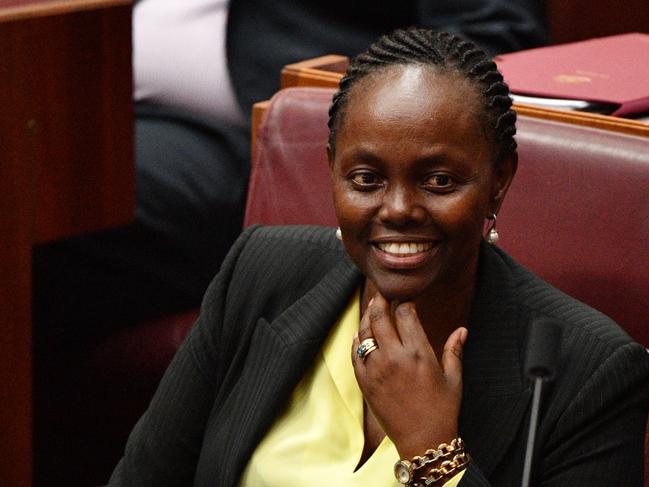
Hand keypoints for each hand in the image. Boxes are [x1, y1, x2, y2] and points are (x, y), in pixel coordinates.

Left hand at [351, 292, 467, 458]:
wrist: (423, 441)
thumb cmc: (442, 409)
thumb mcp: (453, 378)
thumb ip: (454, 350)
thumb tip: (462, 329)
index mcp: (419, 353)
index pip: (404, 314)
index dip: (404, 302)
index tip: (405, 299)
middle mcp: (394, 357)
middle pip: (379, 317)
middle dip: (380, 301)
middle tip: (382, 294)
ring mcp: (376, 370)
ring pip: (364, 333)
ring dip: (367, 318)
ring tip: (372, 311)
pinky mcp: (365, 383)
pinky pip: (355, 355)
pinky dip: (356, 342)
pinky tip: (360, 336)